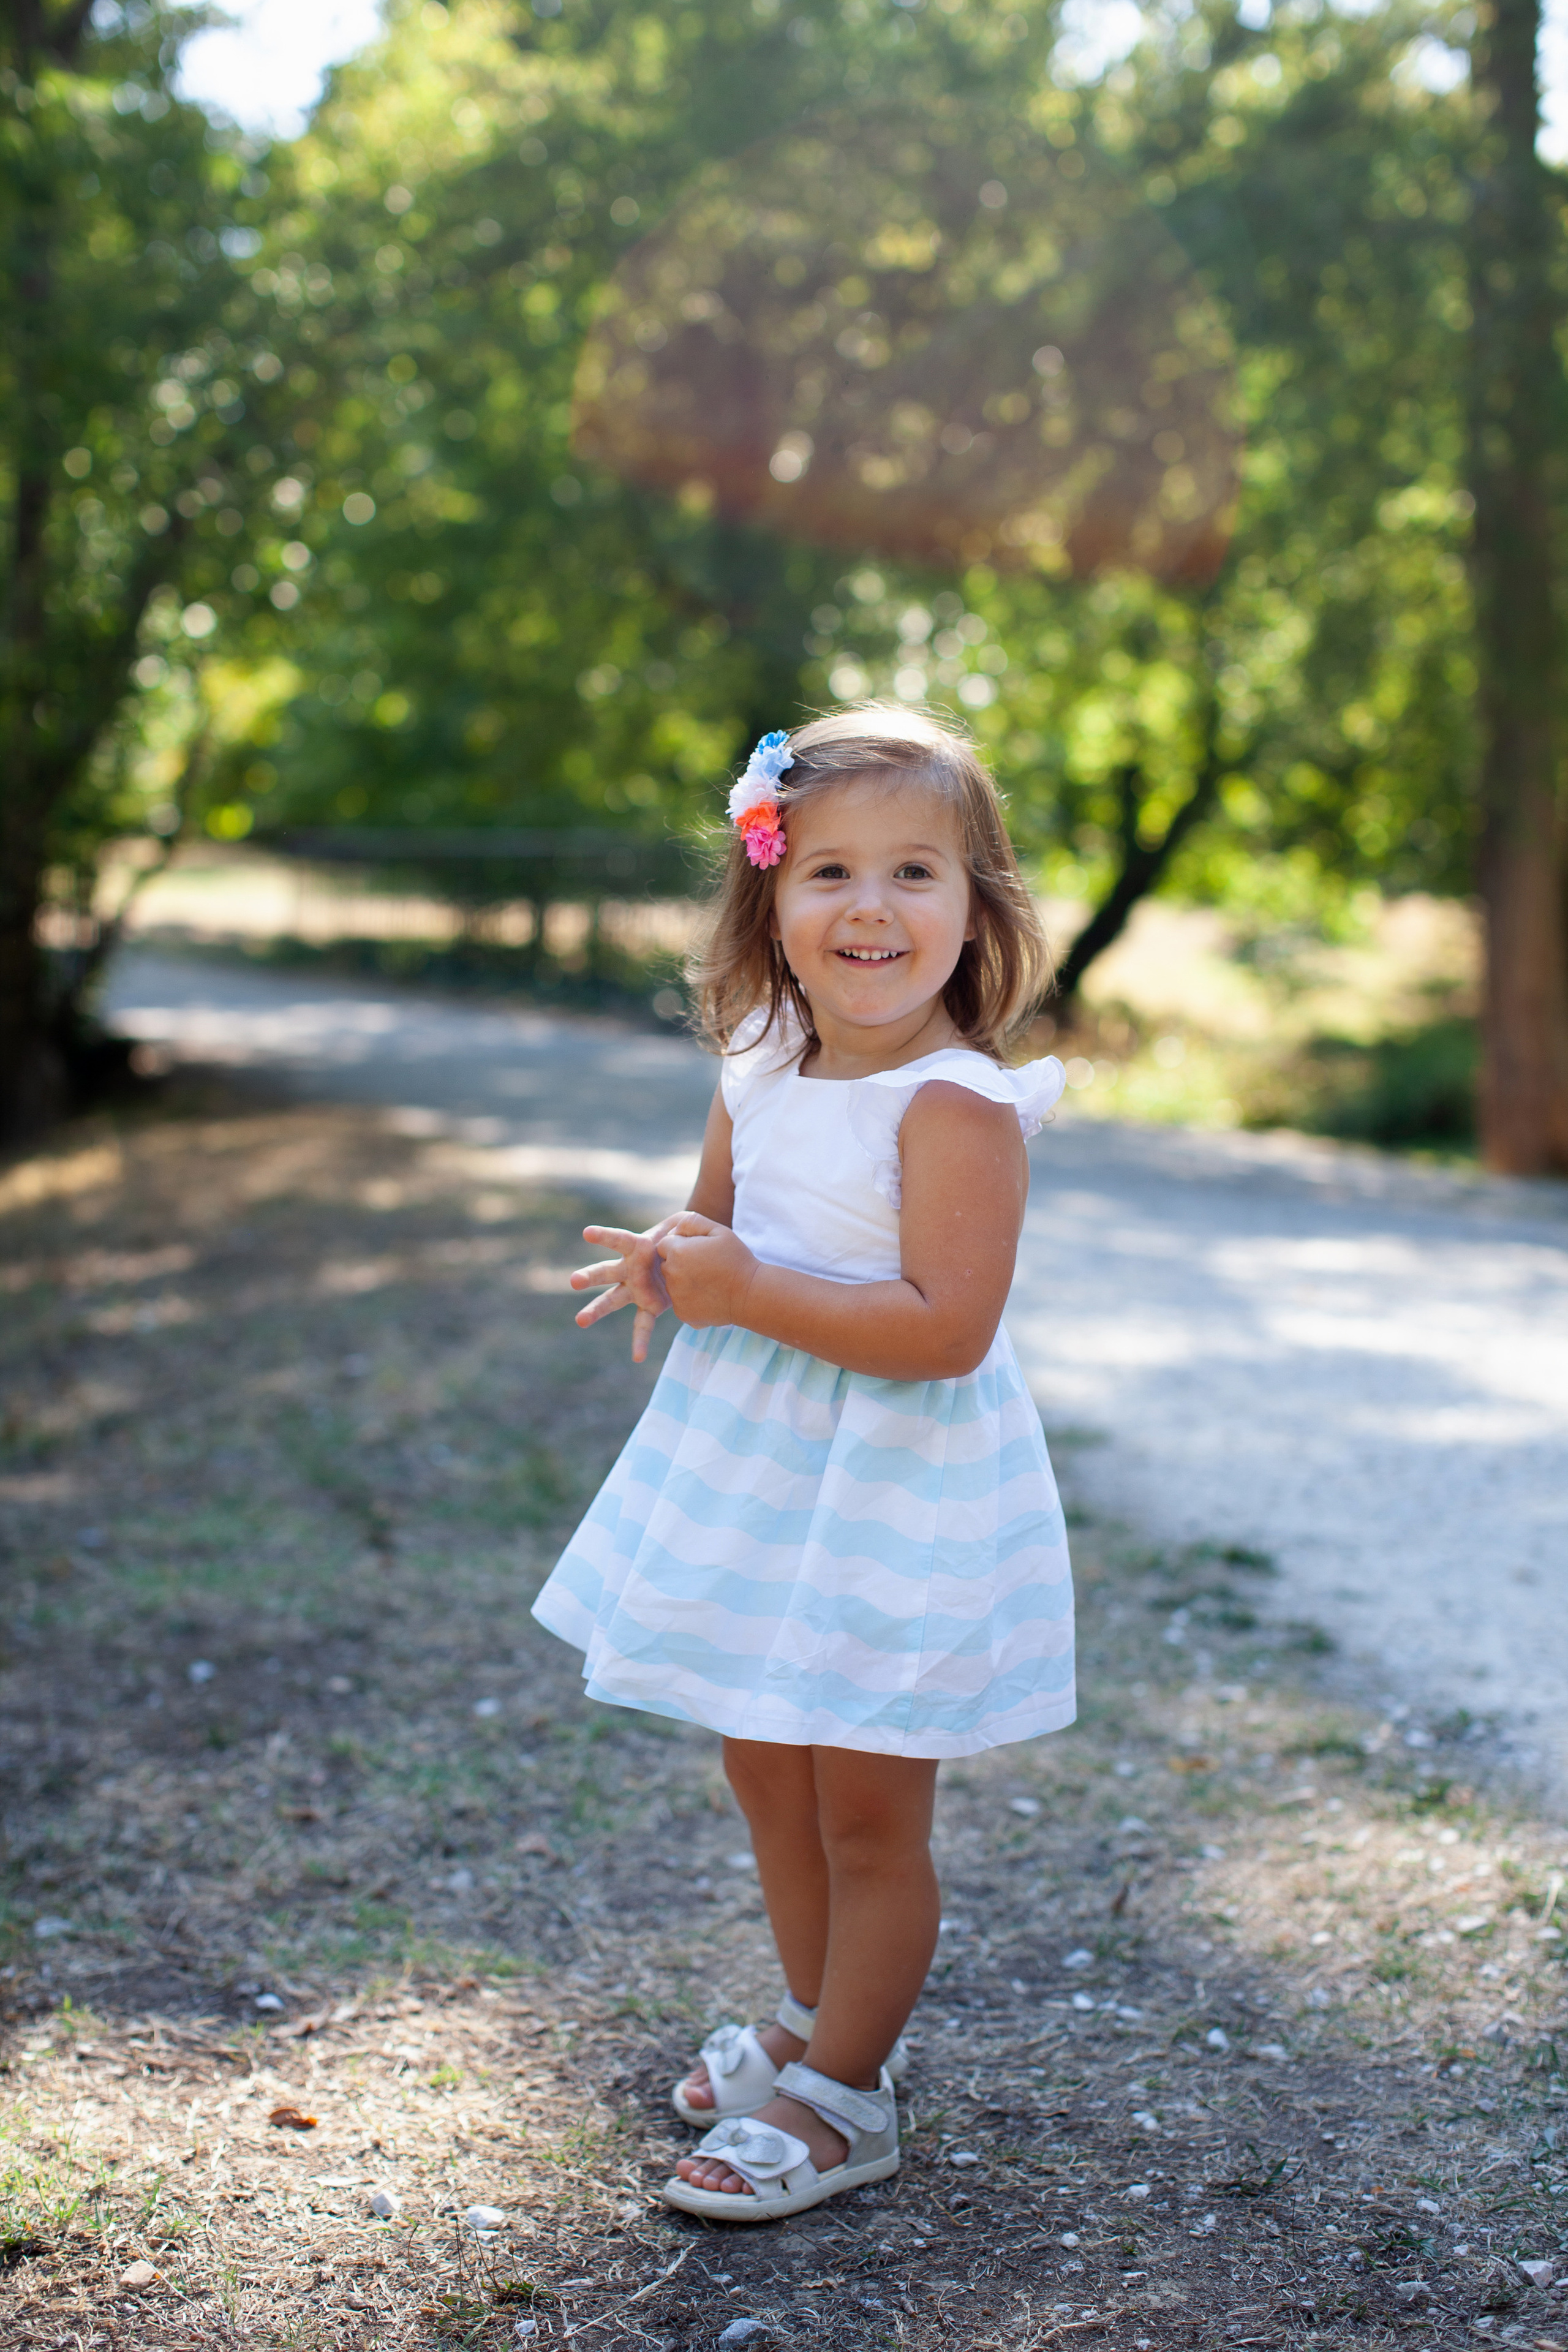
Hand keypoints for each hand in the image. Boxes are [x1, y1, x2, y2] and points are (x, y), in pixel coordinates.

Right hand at [571, 1217, 679, 1362]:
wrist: (691, 1257)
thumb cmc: (682, 1237)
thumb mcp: (685, 1224)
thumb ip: (683, 1225)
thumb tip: (679, 1234)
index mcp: (636, 1247)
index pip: (617, 1239)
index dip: (604, 1236)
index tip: (587, 1233)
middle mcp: (629, 1269)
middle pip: (604, 1272)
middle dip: (588, 1276)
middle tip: (573, 1281)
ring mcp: (635, 1290)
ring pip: (611, 1300)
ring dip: (595, 1310)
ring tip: (580, 1321)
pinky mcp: (649, 1306)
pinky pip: (642, 1326)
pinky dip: (640, 1341)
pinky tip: (637, 1357)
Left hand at [655, 1212, 758, 1330]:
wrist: (750, 1295)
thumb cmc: (736, 1259)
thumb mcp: (718, 1231)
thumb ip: (692, 1222)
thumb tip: (673, 1228)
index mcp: (678, 1251)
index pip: (665, 1244)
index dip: (681, 1245)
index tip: (700, 1251)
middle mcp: (672, 1274)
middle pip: (665, 1264)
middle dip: (679, 1263)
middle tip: (705, 1266)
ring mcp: (676, 1296)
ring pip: (672, 1284)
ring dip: (683, 1281)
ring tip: (708, 1281)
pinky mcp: (682, 1313)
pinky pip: (679, 1301)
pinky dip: (690, 1298)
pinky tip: (708, 1295)